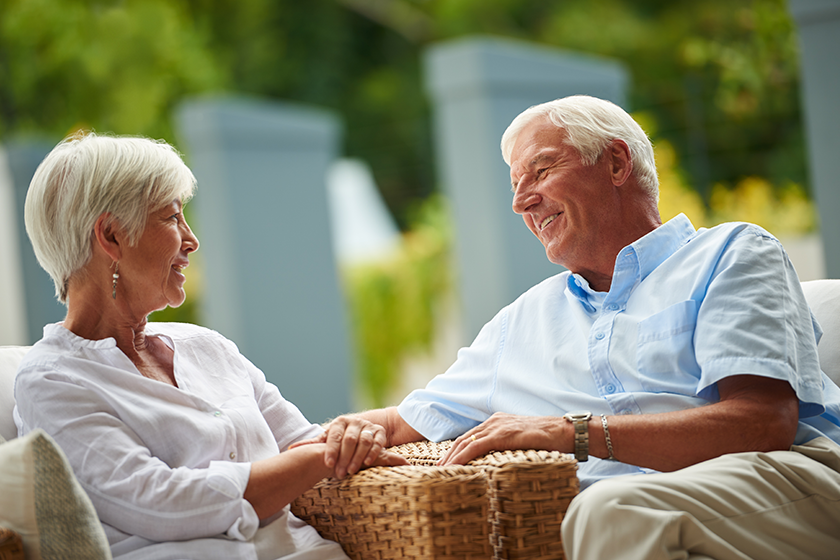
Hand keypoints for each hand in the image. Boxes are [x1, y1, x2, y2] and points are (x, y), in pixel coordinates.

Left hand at [291, 415, 403, 477]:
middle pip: (349, 440)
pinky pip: (378, 442)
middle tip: (339, 474)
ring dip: (358, 457)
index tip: (328, 464)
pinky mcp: (379, 432)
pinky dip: (373, 452)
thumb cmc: (341, 437)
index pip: (334, 436)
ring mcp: (368, 426)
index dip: (331, 450)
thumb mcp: (328, 438)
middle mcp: (354, 422)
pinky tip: (367, 463)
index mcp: (339, 422)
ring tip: (351, 471)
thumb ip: (313, 443)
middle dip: (344, 458)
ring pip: (364, 441)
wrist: (363, 428)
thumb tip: (291, 448)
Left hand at [438, 412, 565, 465]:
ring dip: (452, 457)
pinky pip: (476, 446)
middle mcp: (494, 421)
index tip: (447, 461)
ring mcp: (497, 426)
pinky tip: (455, 466)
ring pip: (466, 442)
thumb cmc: (546, 439)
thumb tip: (498, 459)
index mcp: (497, 421)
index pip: (471, 436)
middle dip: (449, 454)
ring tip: (442, 470)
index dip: (457, 449)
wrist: (562, 431)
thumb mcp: (521, 440)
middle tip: (437, 468)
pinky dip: (463, 456)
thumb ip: (508, 444)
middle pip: (464, 438)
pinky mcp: (502, 434)